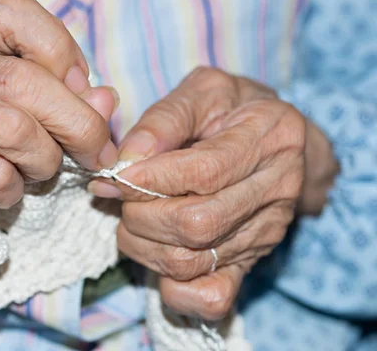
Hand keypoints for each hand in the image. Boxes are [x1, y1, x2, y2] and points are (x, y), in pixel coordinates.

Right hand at [0, 0, 117, 284]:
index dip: (61, 51)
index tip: (82, 91)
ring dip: (45, 160)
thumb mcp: (22, 109)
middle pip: (20, 80)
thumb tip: (104, 100)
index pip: (11, 13)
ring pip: (11, 129)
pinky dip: (15, 192)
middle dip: (77, 123)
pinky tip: (1, 193)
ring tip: (39, 171)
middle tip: (97, 154)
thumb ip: (64, 97)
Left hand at [89, 67, 337, 319]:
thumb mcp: (201, 93)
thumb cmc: (231, 110)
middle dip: (140, 214)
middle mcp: (276, 191)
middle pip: (196, 225)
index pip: (203, 172)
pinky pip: (212, 298)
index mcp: (268, 137)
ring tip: (132, 217)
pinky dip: (171, 287)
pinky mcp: (251, 263)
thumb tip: (125, 160)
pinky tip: (157, 250)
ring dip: (143, 246)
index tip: (114, 174)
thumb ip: (163, 119)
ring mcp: (265, 233)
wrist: (276, 140)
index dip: (148, 178)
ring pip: (192, 263)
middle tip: (122, 195)